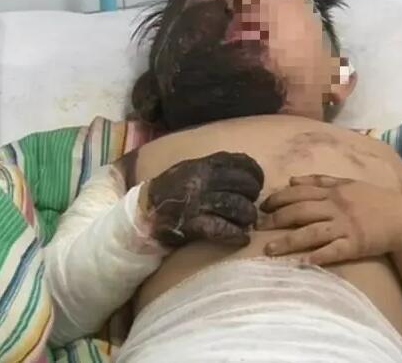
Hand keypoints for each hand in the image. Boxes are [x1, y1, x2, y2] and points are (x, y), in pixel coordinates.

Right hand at [145, 152, 263, 246]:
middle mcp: (202, 180)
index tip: (256, 183)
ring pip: (238, 207)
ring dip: (247, 218)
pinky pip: (224, 230)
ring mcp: (198, 202)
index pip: (242, 162)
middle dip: (253, 197)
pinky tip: (242, 238)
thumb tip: (244, 169)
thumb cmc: (170, 189)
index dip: (256, 174)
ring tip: (246, 222)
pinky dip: (237, 236)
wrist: (144, 212)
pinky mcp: (194, 224)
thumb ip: (213, 166)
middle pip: (245, 185)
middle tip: (249, 205)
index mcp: (203, 164)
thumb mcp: (190, 168)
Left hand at [257, 174, 401, 264]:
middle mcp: (335, 207)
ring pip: (311, 233)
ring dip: (288, 242)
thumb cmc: (372, 200)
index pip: (298, 193)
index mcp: (332, 192)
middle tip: (257, 228)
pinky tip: (302, 263)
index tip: (262, 206)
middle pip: (299, 212)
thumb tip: (292, 180)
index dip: (278, 199)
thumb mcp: (347, 183)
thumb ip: (319, 180)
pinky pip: (334, 251)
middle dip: (275, 220)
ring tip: (269, 250)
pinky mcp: (355, 244)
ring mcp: (344, 227)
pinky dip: (318, 257)